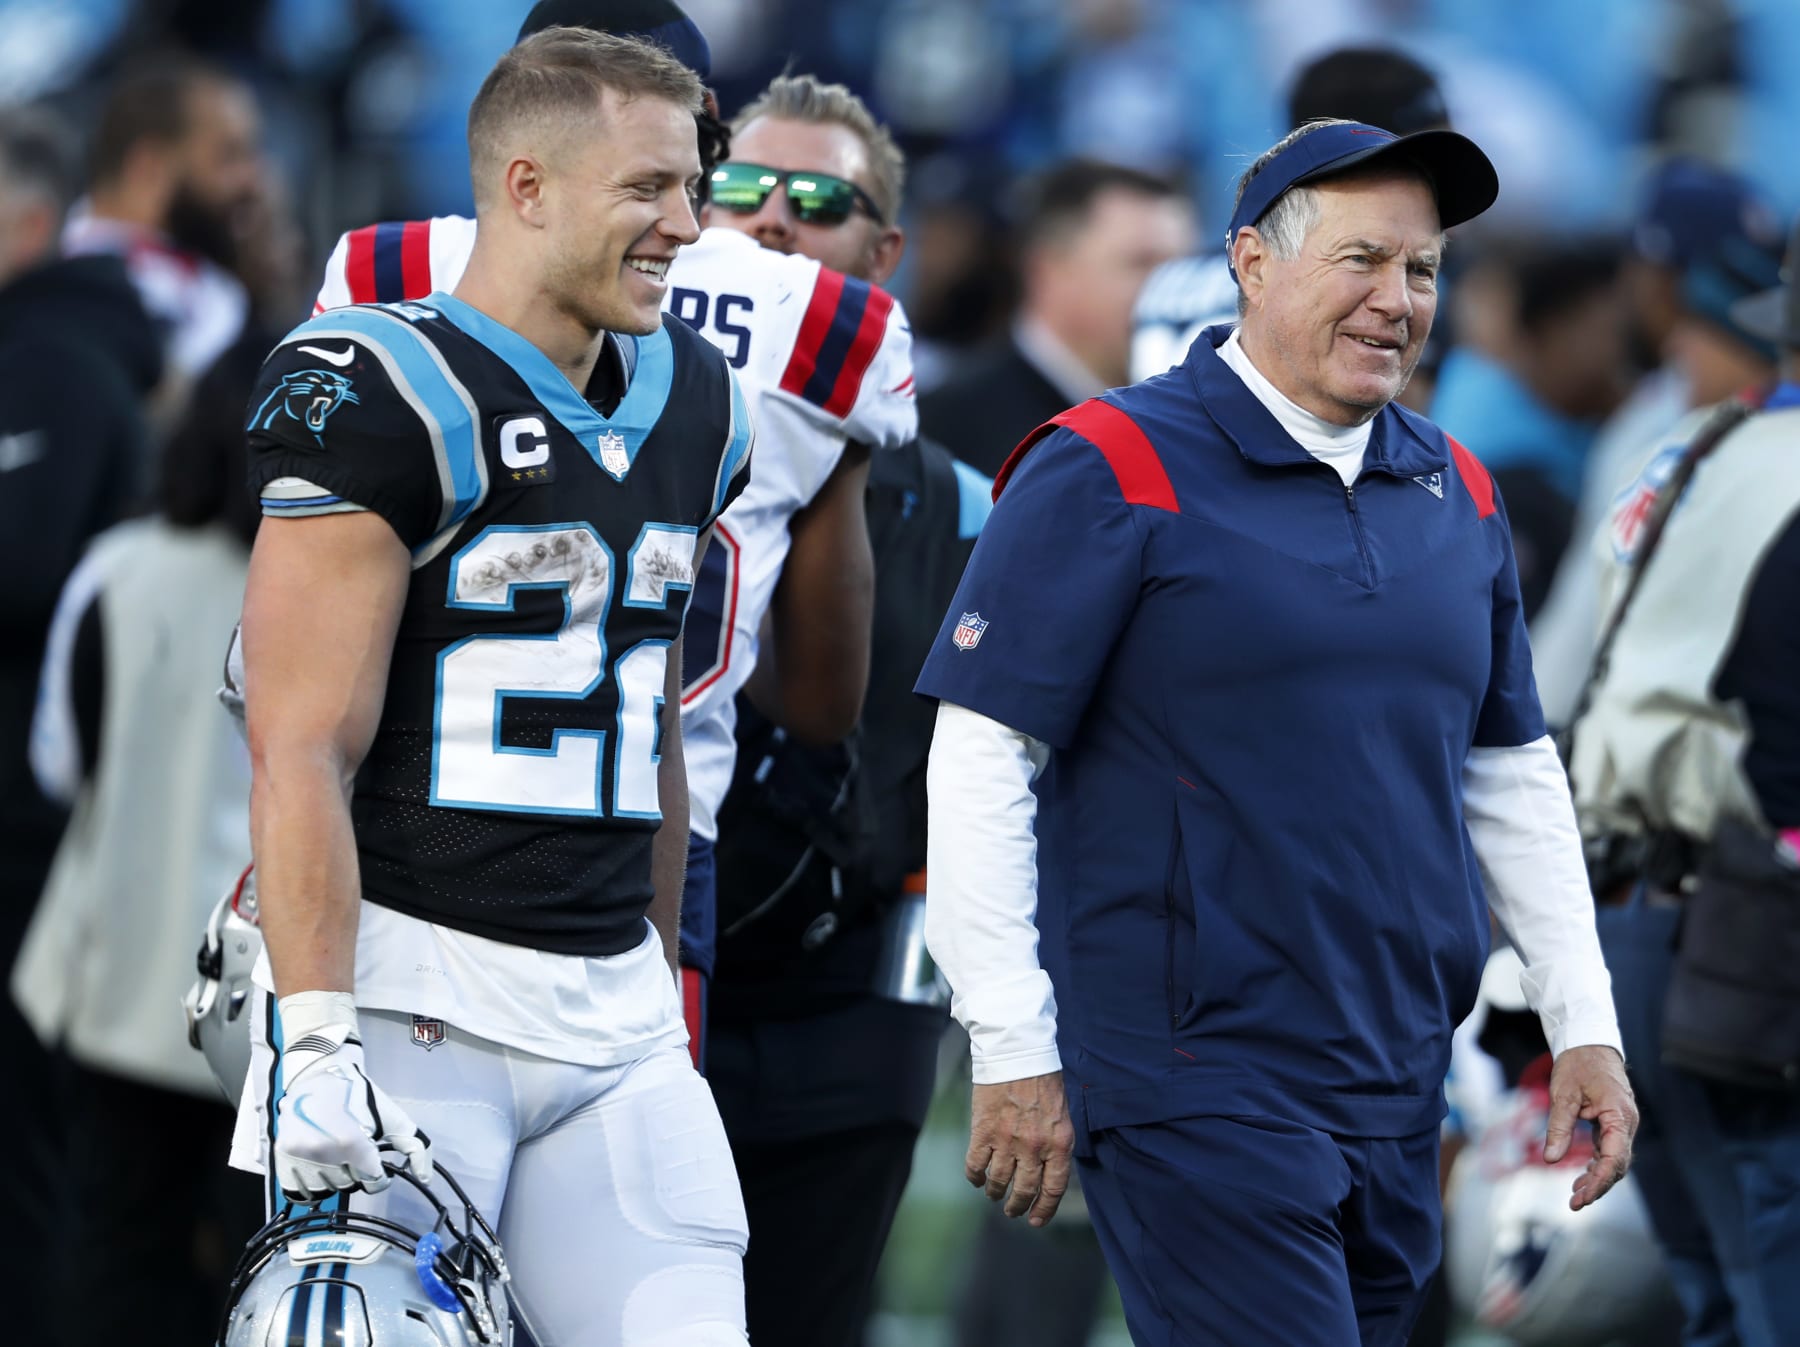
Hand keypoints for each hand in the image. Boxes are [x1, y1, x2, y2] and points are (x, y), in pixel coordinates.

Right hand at [274, 1018, 430, 1203]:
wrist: (319, 1073)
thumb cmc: (360, 1095)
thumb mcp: (393, 1116)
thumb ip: (415, 1147)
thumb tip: (425, 1178)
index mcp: (351, 1143)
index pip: (373, 1182)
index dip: (379, 1174)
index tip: (374, 1160)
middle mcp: (323, 1152)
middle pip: (349, 1186)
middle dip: (355, 1171)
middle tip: (352, 1151)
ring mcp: (299, 1155)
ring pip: (325, 1190)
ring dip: (333, 1178)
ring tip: (334, 1155)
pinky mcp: (281, 1157)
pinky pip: (299, 1191)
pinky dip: (310, 1185)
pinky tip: (318, 1166)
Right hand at [967, 1073, 1073, 1227]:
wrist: (1018, 1053)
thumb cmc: (1043, 1079)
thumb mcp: (1062, 1115)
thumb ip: (1056, 1144)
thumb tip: (1048, 1170)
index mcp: (1059, 1144)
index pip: (1053, 1188)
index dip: (1044, 1209)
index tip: (1036, 1220)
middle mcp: (1035, 1148)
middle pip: (1025, 1190)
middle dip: (1018, 1206)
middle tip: (1012, 1210)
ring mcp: (1007, 1141)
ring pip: (998, 1181)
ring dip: (995, 1192)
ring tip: (993, 1193)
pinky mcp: (983, 1132)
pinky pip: (975, 1165)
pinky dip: (974, 1176)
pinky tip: (976, 1178)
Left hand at [1544, 1044, 1637, 1210]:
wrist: (1589, 1042)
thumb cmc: (1578, 1063)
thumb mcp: (1563, 1094)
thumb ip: (1559, 1127)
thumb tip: (1550, 1158)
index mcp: (1619, 1115)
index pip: (1615, 1157)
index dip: (1600, 1181)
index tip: (1583, 1197)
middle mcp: (1626, 1123)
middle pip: (1617, 1164)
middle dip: (1597, 1186)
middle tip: (1574, 1203)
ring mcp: (1622, 1123)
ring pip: (1614, 1160)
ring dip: (1597, 1178)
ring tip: (1575, 1196)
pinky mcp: (1613, 1123)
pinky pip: (1609, 1150)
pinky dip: (1597, 1165)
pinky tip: (1581, 1177)